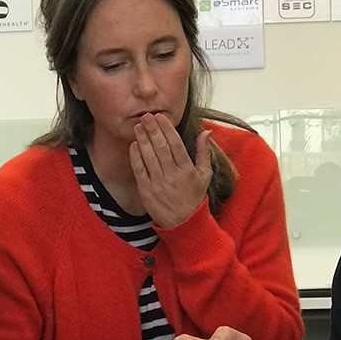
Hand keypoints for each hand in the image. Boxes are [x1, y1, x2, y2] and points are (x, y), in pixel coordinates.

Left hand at [129, 113, 211, 227]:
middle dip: (152, 130)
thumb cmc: (194, 197)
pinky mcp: (146, 191)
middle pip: (161, 147)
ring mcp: (158, 183)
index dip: (166, 129)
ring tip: (138, 126)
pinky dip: (135, 157)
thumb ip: (204, 152)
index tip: (160, 117)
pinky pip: (139, 170)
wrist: (184, 223)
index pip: (175, 144)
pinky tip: (133, 145)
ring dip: (142, 139)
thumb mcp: (205, 175)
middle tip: (145, 116)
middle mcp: (172, 175)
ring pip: (149, 156)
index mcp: (187, 169)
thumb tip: (207, 132)